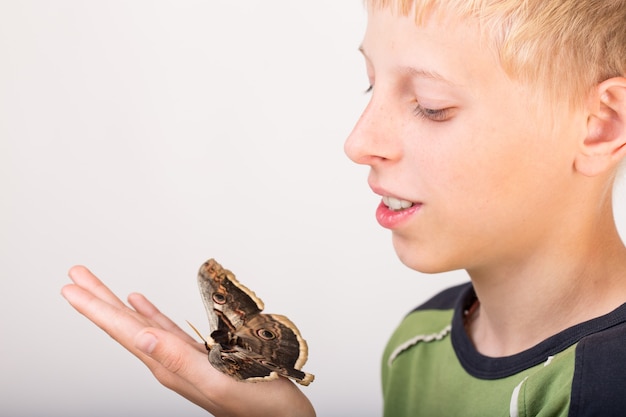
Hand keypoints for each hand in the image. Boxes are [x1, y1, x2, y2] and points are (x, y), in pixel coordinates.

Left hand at [61, 266, 314, 416]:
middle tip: (76, 275)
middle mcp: (171, 362)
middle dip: (98, 299)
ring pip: (142, 325)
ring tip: (98, 287)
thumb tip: (143, 338)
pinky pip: (165, 329)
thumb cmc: (260, 405)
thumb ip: (180, 361)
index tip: (72, 288)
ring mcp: (183, 359)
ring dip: (117, 304)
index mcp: (171, 366)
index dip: (97, 309)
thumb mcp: (220, 382)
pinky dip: (150, 313)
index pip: (126, 332)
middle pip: (125, 326)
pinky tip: (142, 304)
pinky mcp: (199, 356)